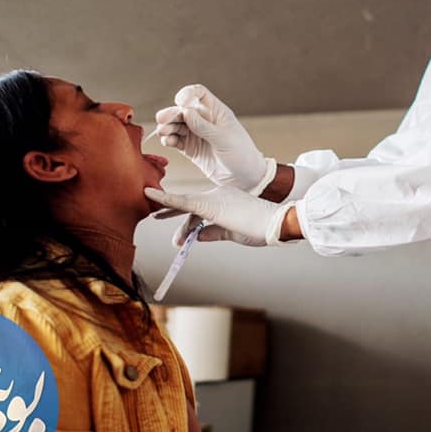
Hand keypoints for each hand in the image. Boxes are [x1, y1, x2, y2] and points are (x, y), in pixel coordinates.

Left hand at [145, 186, 296, 246]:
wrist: (277, 222)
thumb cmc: (262, 228)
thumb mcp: (233, 233)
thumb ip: (214, 233)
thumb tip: (197, 236)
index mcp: (226, 199)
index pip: (201, 209)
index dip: (187, 219)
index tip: (175, 222)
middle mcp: (219, 194)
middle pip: (190, 205)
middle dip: (172, 211)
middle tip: (155, 215)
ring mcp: (216, 197)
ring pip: (185, 204)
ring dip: (169, 213)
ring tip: (154, 216)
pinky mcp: (212, 204)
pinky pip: (184, 202)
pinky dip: (167, 199)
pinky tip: (153, 195)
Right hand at [154, 85, 274, 192]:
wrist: (245, 178)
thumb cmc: (241, 154)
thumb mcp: (224, 139)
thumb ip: (204, 126)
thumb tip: (185, 111)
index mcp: (216, 112)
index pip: (198, 93)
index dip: (187, 94)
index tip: (180, 101)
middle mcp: (204, 120)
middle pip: (183, 110)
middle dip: (172, 114)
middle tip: (162, 120)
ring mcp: (196, 134)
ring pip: (176, 125)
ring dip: (168, 127)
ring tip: (164, 132)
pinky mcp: (191, 149)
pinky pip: (176, 141)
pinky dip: (169, 140)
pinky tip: (167, 141)